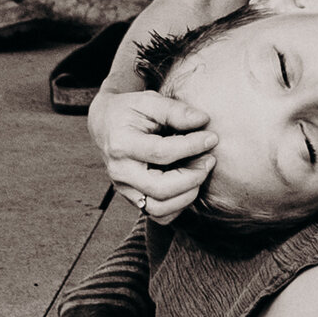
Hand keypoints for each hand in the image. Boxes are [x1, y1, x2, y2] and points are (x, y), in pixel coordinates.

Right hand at [87, 86, 213, 224]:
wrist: (106, 124)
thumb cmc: (130, 110)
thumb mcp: (148, 101)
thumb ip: (175, 110)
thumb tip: (203, 120)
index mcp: (121, 144)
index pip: (161, 153)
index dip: (191, 146)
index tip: (211, 137)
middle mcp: (119, 171)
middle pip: (159, 188)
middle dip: (192, 177)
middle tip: (209, 159)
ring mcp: (124, 188)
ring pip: (158, 208)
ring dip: (187, 195)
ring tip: (201, 172)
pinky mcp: (132, 198)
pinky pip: (158, 215)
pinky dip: (178, 206)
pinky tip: (189, 185)